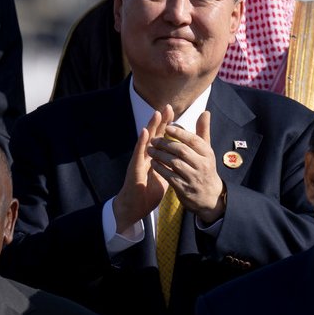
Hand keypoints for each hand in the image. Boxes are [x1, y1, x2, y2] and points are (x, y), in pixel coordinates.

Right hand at [111, 106, 170, 231]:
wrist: (135, 209)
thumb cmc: (147, 193)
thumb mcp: (163, 177)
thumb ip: (169, 166)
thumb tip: (179, 160)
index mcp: (153, 158)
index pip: (161, 139)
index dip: (167, 126)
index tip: (173, 112)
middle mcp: (145, 156)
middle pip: (154, 135)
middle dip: (160, 121)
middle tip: (167, 106)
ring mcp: (139, 161)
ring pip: (145, 141)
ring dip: (151, 126)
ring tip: (156, 113)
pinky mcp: (135, 168)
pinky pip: (138, 153)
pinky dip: (141, 142)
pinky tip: (145, 132)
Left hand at [149, 110, 225, 223]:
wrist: (210, 197)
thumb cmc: (205, 168)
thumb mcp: (206, 151)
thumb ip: (203, 131)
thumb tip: (205, 112)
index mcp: (207, 153)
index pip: (192, 139)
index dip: (179, 132)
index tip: (166, 126)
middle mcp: (202, 165)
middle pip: (182, 150)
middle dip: (165, 144)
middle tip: (154, 140)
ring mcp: (193, 178)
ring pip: (174, 163)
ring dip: (160, 155)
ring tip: (150, 150)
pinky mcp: (184, 188)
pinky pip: (169, 176)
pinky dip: (160, 169)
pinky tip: (153, 163)